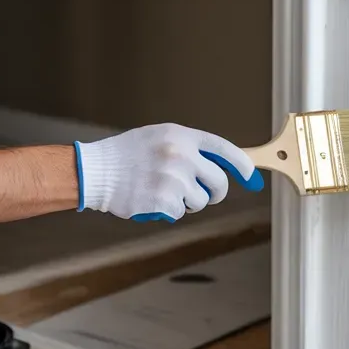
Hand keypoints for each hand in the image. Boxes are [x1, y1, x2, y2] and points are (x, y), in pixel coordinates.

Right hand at [74, 123, 263, 222]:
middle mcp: (182, 155)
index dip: (243, 166)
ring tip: (164, 191)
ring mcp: (174, 179)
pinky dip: (169, 211)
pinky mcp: (164, 200)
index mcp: (182, 136)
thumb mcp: (160, 138)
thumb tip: (222, 166)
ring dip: (188, 202)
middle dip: (215, 193)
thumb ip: (190, 148)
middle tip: (203, 194)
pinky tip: (151, 199)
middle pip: (220, 183)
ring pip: (201, 201)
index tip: (252, 178)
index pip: (225, 150)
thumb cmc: (127, 155)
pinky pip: (180, 212)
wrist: (96, 171)